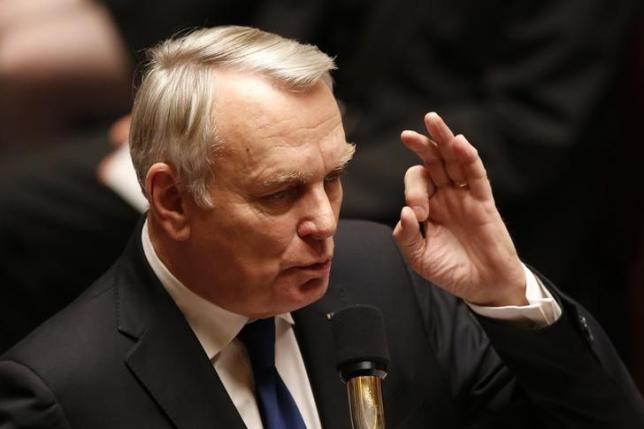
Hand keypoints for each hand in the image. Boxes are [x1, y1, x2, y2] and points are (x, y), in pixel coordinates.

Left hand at [393, 113, 526, 306]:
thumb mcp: (419, 258)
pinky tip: (459, 143)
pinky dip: (468, 158)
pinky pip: (476, 176)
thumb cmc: (451, 271)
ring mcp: (465, 197)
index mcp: (429, 206)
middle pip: (434, 162)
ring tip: (432, 120)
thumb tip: (405, 212)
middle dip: (421, 146)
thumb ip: (407, 237)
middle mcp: (446, 196)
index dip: (413, 191)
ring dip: (444, 140)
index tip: (419, 214)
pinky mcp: (483, 202)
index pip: (417, 182)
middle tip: (407, 135)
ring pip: (454, 161)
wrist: (483, 287)